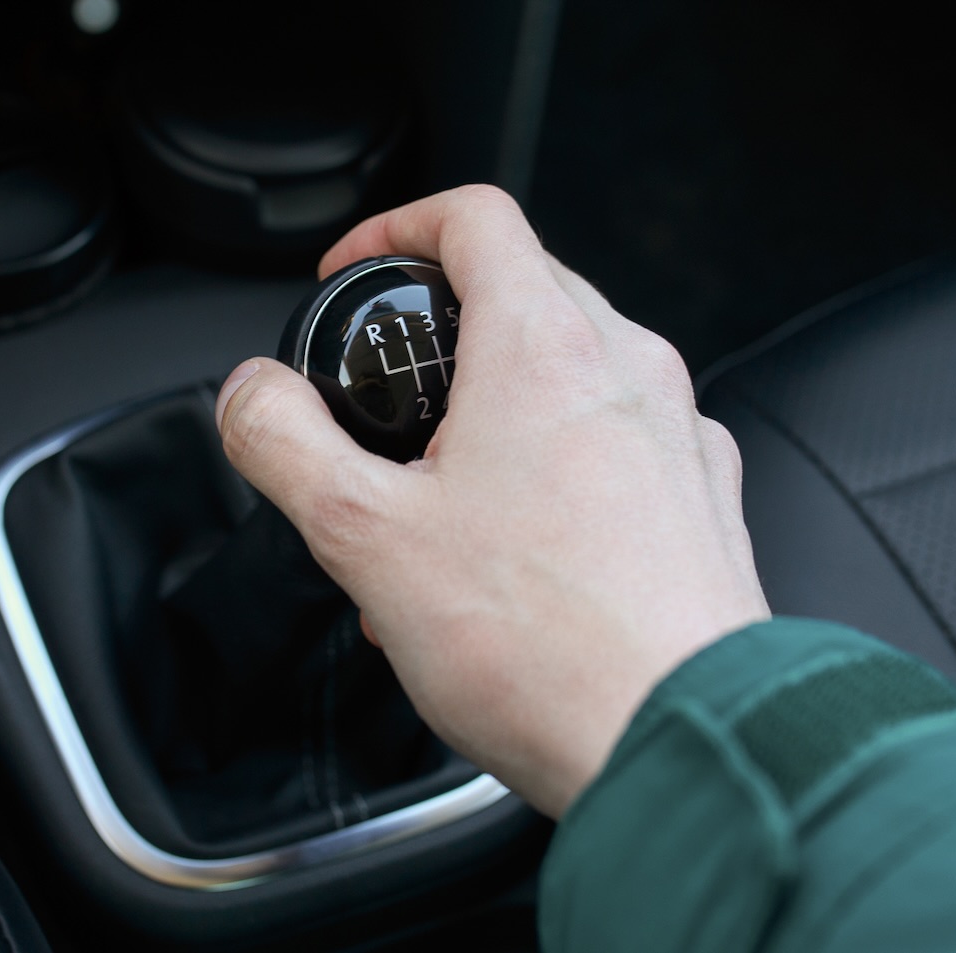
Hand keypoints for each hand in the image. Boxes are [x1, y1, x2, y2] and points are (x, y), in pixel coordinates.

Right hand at [215, 186, 769, 817]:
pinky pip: (620, 448)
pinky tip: (519, 564)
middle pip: (527, 292)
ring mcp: (680, 432)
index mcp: (544, 346)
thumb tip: (250, 395)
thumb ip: (284, 442)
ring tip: (447, 519)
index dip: (398, 225)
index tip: (359, 272)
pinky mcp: (704, 498)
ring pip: (574, 379)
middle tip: (394, 415)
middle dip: (445, 337)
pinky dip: (560, 472)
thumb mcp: (363, 535)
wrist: (679, 740)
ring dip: (500, 418)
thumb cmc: (546, 646)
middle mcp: (629, 368)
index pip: (474, 216)